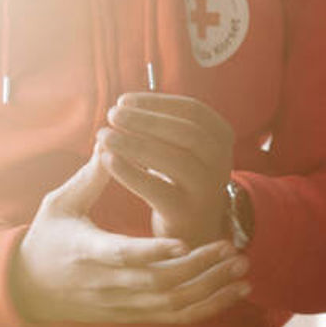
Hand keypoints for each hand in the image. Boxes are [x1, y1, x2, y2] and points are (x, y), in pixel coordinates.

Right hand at [11, 147, 250, 324]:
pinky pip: (176, 317)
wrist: (30, 288)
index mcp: (87, 251)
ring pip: (173, 303)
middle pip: (160, 283)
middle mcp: (107, 282)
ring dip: (211, 288)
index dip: (155, 252)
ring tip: (241, 267)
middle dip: (199, 269)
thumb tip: (109, 140)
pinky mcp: (134, 315)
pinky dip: (208, 307)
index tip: (185, 240)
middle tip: (232, 247)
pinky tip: (234, 292)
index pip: (124, 255)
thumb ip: (89, 178)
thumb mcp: (59, 204)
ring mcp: (122, 303)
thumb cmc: (47, 238)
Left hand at [99, 93, 236, 246]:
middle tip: (112, 114)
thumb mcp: (181, 147)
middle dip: (146, 120)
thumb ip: (160, 125)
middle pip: (187, 133)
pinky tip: (108, 160)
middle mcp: (220, 162)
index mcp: (221, 137)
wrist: (194, 226)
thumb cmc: (179, 176)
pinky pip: (157, 190)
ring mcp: (206, 189)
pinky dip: (130, 173)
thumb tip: (120, 107)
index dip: (156, 102)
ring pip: (175, 161)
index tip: (122, 100)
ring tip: (104, 136)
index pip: (193, 110)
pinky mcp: (185, 213)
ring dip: (135, 144)